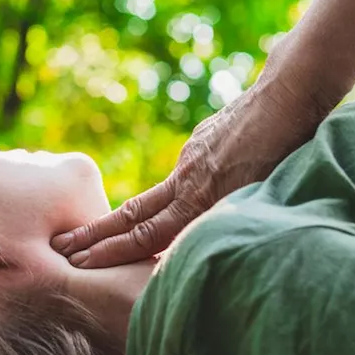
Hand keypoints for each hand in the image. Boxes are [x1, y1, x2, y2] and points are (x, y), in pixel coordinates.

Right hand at [52, 70, 329, 267]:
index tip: (79, 261)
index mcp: (199, 197)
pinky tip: (187, 190)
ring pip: (158, 195)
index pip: (145, 234)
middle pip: (134, 214)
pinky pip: (186, 173)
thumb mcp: (260, 196)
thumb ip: (226, 218)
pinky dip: (178, 190)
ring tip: (109, 229)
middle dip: (97, 234)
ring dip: (130, 215)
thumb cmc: (288, 149)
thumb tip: (200, 241)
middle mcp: (188, 179)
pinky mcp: (204, 139)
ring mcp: (192, 157)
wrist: (291, 92)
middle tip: (64, 246)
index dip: (111, 251)